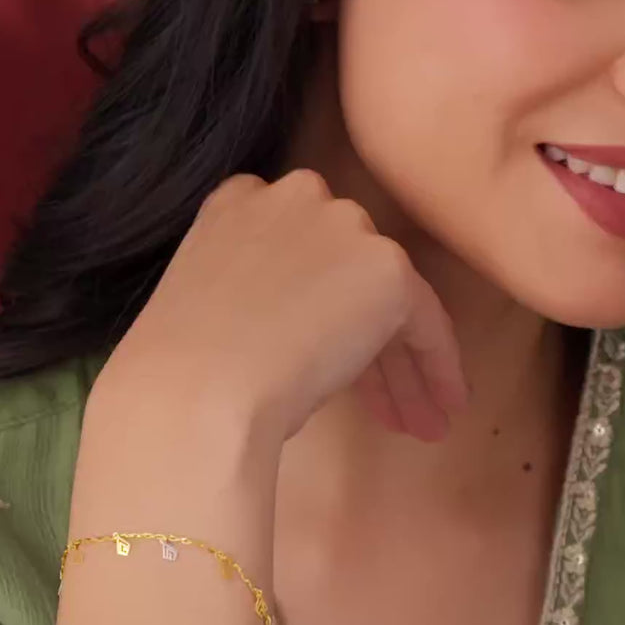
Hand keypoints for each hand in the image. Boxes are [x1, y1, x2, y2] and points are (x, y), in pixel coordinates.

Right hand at [91, 169, 468, 450]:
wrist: (196, 387)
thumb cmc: (183, 371)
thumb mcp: (215, 310)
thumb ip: (264, 299)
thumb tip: (306, 341)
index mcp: (238, 203)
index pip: (302, 254)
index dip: (323, 312)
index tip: (333, 361)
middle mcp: (299, 198)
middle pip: (351, 276)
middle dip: (370, 348)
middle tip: (387, 406)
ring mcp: (347, 227)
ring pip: (391, 303)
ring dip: (404, 370)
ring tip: (419, 427)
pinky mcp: (387, 269)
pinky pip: (427, 325)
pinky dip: (437, 368)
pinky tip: (441, 408)